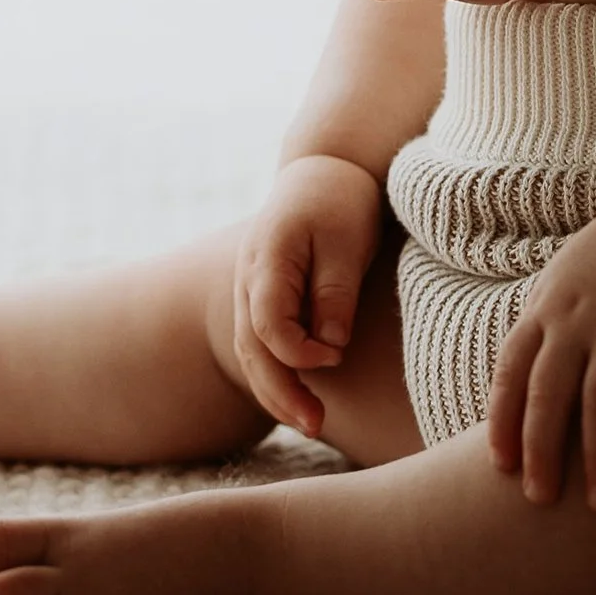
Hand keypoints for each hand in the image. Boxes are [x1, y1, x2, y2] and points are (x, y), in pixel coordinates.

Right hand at [230, 155, 384, 437]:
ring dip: (276, 391)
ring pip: (250, 351)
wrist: (323, 169)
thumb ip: (335, 294)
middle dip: (282, 391)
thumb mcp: (347, 242)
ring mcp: (248, 288)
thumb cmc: (341, 201)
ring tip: (311, 424)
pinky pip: (259, 344)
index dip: (299, 352)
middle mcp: (247, 277)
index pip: (269, 324)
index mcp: (267, 259)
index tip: (336, 356)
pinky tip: (299, 400)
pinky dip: (275, 375)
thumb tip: (330, 348)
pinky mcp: (260, 297)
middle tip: (316, 425)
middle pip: (252, 347)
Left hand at [487, 205, 595, 511]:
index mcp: (549, 308)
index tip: (500, 468)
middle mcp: (580, 318)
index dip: (503, 421)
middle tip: (541, 501)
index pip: (512, 371)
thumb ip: (546, 326)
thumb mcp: (570, 279)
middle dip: (543, 452)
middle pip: (550, 394)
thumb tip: (518, 383)